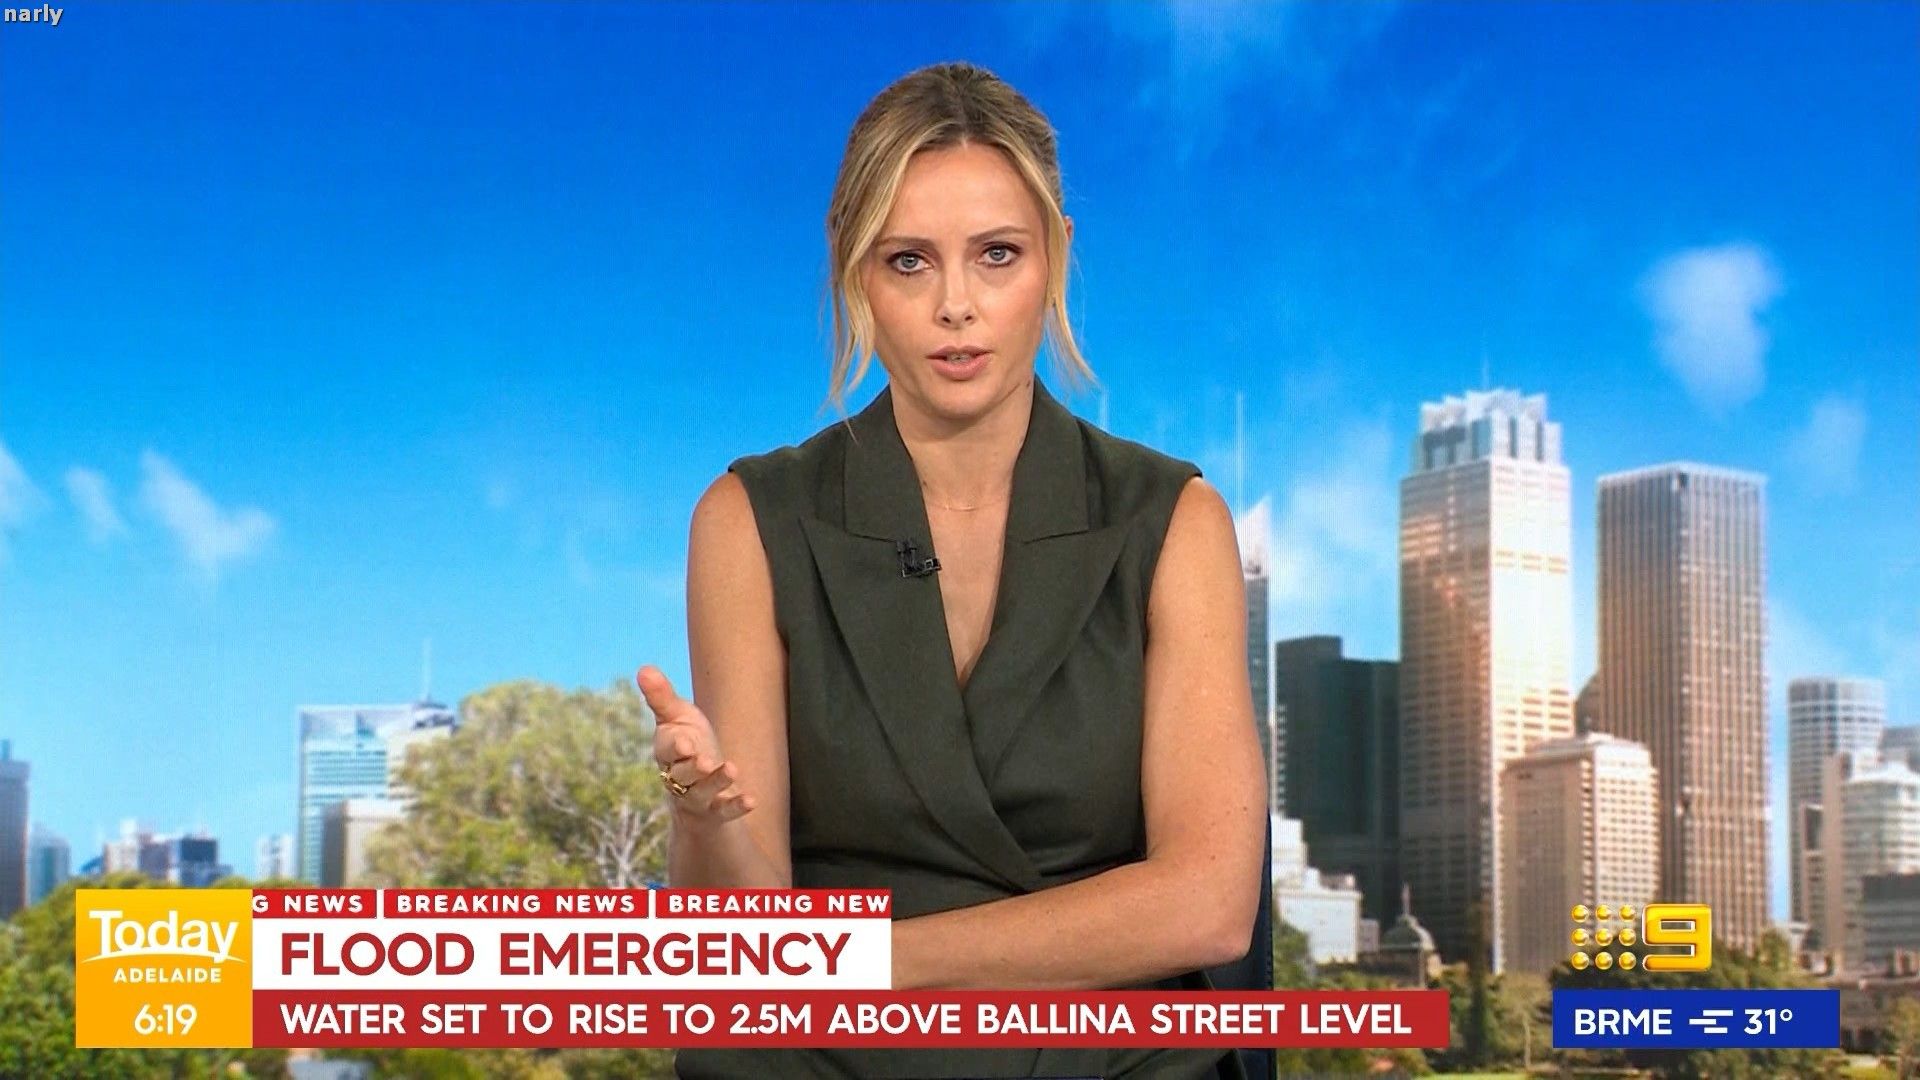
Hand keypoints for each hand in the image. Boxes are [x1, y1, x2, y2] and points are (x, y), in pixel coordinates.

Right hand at [637, 664, 756, 823]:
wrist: (700, 783)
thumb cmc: (687, 742)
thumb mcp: (677, 717)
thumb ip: (661, 697)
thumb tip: (644, 668)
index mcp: (667, 753)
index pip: (666, 751)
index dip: (675, 748)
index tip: (685, 742)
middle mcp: (678, 778)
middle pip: (682, 775)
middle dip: (692, 768)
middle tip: (705, 761)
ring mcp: (697, 797)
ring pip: (702, 793)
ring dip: (716, 782)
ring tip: (732, 769)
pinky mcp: (716, 811)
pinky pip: (724, 811)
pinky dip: (736, 806)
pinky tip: (752, 800)